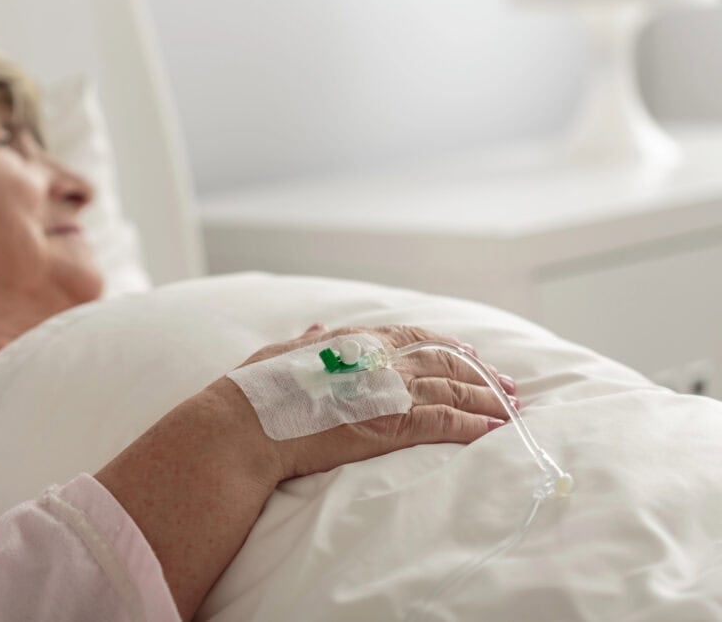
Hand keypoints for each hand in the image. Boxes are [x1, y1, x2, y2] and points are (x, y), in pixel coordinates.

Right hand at [231, 323, 518, 481]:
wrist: (246, 425)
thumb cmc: (255, 391)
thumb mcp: (279, 354)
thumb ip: (307, 342)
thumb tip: (319, 328)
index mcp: (354, 340)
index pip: (415, 336)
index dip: (448, 345)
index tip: (470, 352)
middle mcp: (379, 359)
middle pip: (445, 362)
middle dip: (480, 373)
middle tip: (507, 384)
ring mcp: (388, 391)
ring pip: (454, 391)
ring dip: (488, 400)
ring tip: (513, 409)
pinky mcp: (393, 425)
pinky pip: (446, 422)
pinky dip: (475, 425)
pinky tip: (495, 430)